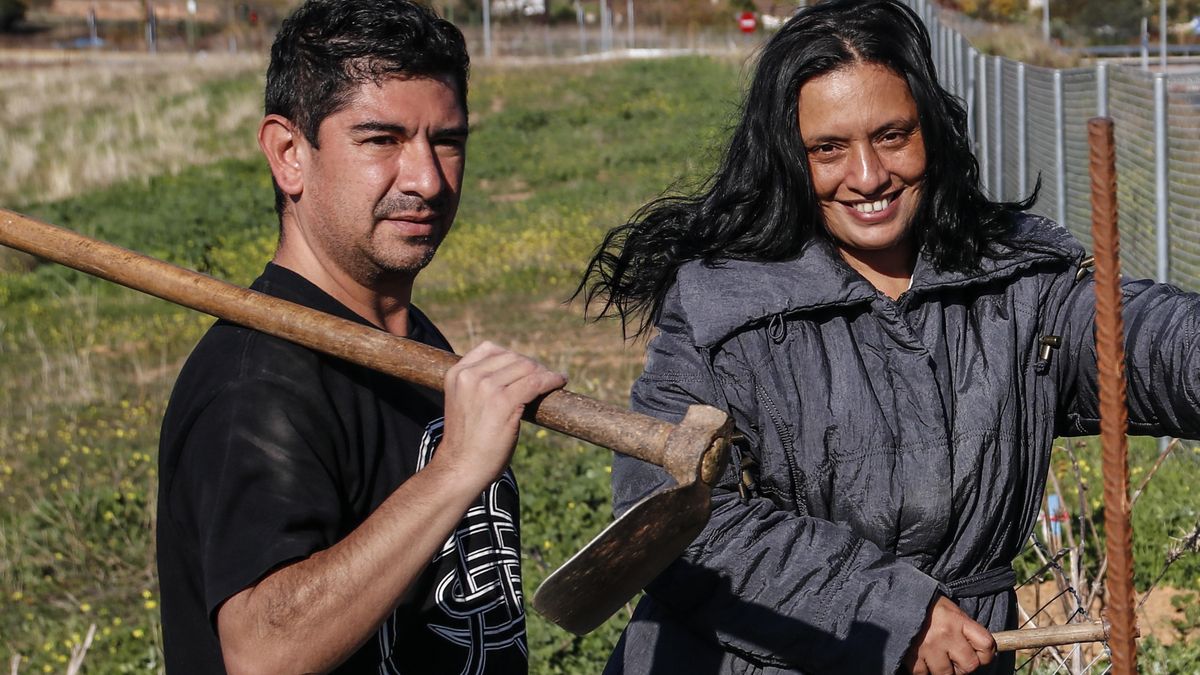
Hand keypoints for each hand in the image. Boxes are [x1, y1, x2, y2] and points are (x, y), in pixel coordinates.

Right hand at [437, 341, 566, 489]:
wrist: (461, 468)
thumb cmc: (467, 442)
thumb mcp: (465, 403)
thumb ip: (479, 385)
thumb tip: (513, 373)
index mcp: (457, 374)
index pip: (490, 349)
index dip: (513, 357)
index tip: (525, 368)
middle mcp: (470, 376)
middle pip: (512, 357)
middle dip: (531, 366)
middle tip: (544, 377)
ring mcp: (486, 387)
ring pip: (527, 367)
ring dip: (544, 373)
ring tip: (553, 380)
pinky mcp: (504, 401)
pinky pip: (536, 382)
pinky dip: (552, 380)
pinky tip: (559, 382)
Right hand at [902, 595, 995, 674]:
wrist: (897, 602)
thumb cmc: (928, 607)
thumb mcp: (951, 611)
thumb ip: (966, 629)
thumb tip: (981, 652)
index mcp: (957, 620)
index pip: (986, 645)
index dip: (986, 654)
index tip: (980, 654)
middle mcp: (945, 634)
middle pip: (969, 665)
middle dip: (964, 665)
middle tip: (955, 658)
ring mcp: (928, 647)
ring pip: (947, 674)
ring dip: (945, 671)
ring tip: (939, 660)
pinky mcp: (912, 657)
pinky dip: (925, 671)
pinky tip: (924, 661)